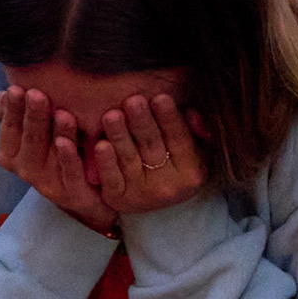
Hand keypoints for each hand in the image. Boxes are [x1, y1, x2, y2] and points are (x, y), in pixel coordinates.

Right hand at [0, 86, 117, 234]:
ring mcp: (49, 184)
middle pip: (31, 140)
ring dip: (59, 134)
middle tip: (37, 94)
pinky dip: (72, 159)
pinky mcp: (73, 194)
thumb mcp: (34, 129)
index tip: (15, 89)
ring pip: (53, 156)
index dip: (12, 110)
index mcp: (12, 153)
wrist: (88, 191)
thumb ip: (17, 113)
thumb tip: (4, 94)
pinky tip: (76, 143)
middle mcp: (26, 170)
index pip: (10, 128)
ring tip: (64, 115)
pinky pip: (72, 175)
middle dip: (34, 117)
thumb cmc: (54, 150)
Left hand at [75, 88, 209, 220]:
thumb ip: (197, 130)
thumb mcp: (196, 148)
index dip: (169, 118)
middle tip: (133, 101)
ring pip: (129, 160)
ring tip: (112, 115)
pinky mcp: (119, 200)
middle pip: (152, 147)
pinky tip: (100, 145)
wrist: (154, 201)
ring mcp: (143, 195)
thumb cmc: (175, 162)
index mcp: (192, 171)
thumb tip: (191, 114)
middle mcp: (169, 187)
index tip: (159, 97)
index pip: (180, 139)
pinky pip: (112, 180)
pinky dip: (106, 162)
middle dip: (142, 122)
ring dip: (119, 136)